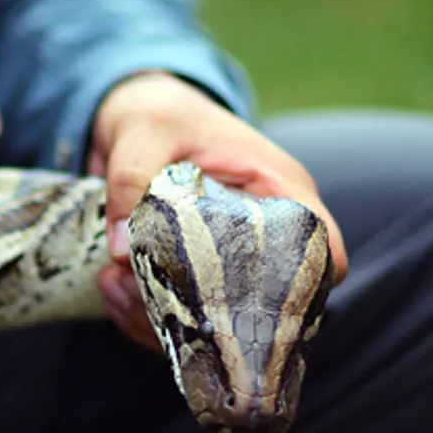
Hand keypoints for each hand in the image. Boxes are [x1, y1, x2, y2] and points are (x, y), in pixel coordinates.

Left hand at [88, 72, 348, 350]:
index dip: (303, 289)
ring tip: (115, 287)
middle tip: (143, 295)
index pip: (322, 250)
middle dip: (205, 317)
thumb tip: (121, 252)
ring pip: (215, 319)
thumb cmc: (157, 113)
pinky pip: (178, 315)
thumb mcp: (144, 130)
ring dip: (162, 320)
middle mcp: (260, 233)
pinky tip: (110, 291)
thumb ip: (131, 178)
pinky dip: (142, 317)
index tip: (247, 308)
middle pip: (264, 303)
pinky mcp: (190, 275)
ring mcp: (225, 259)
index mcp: (277, 189)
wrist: (132, 116)